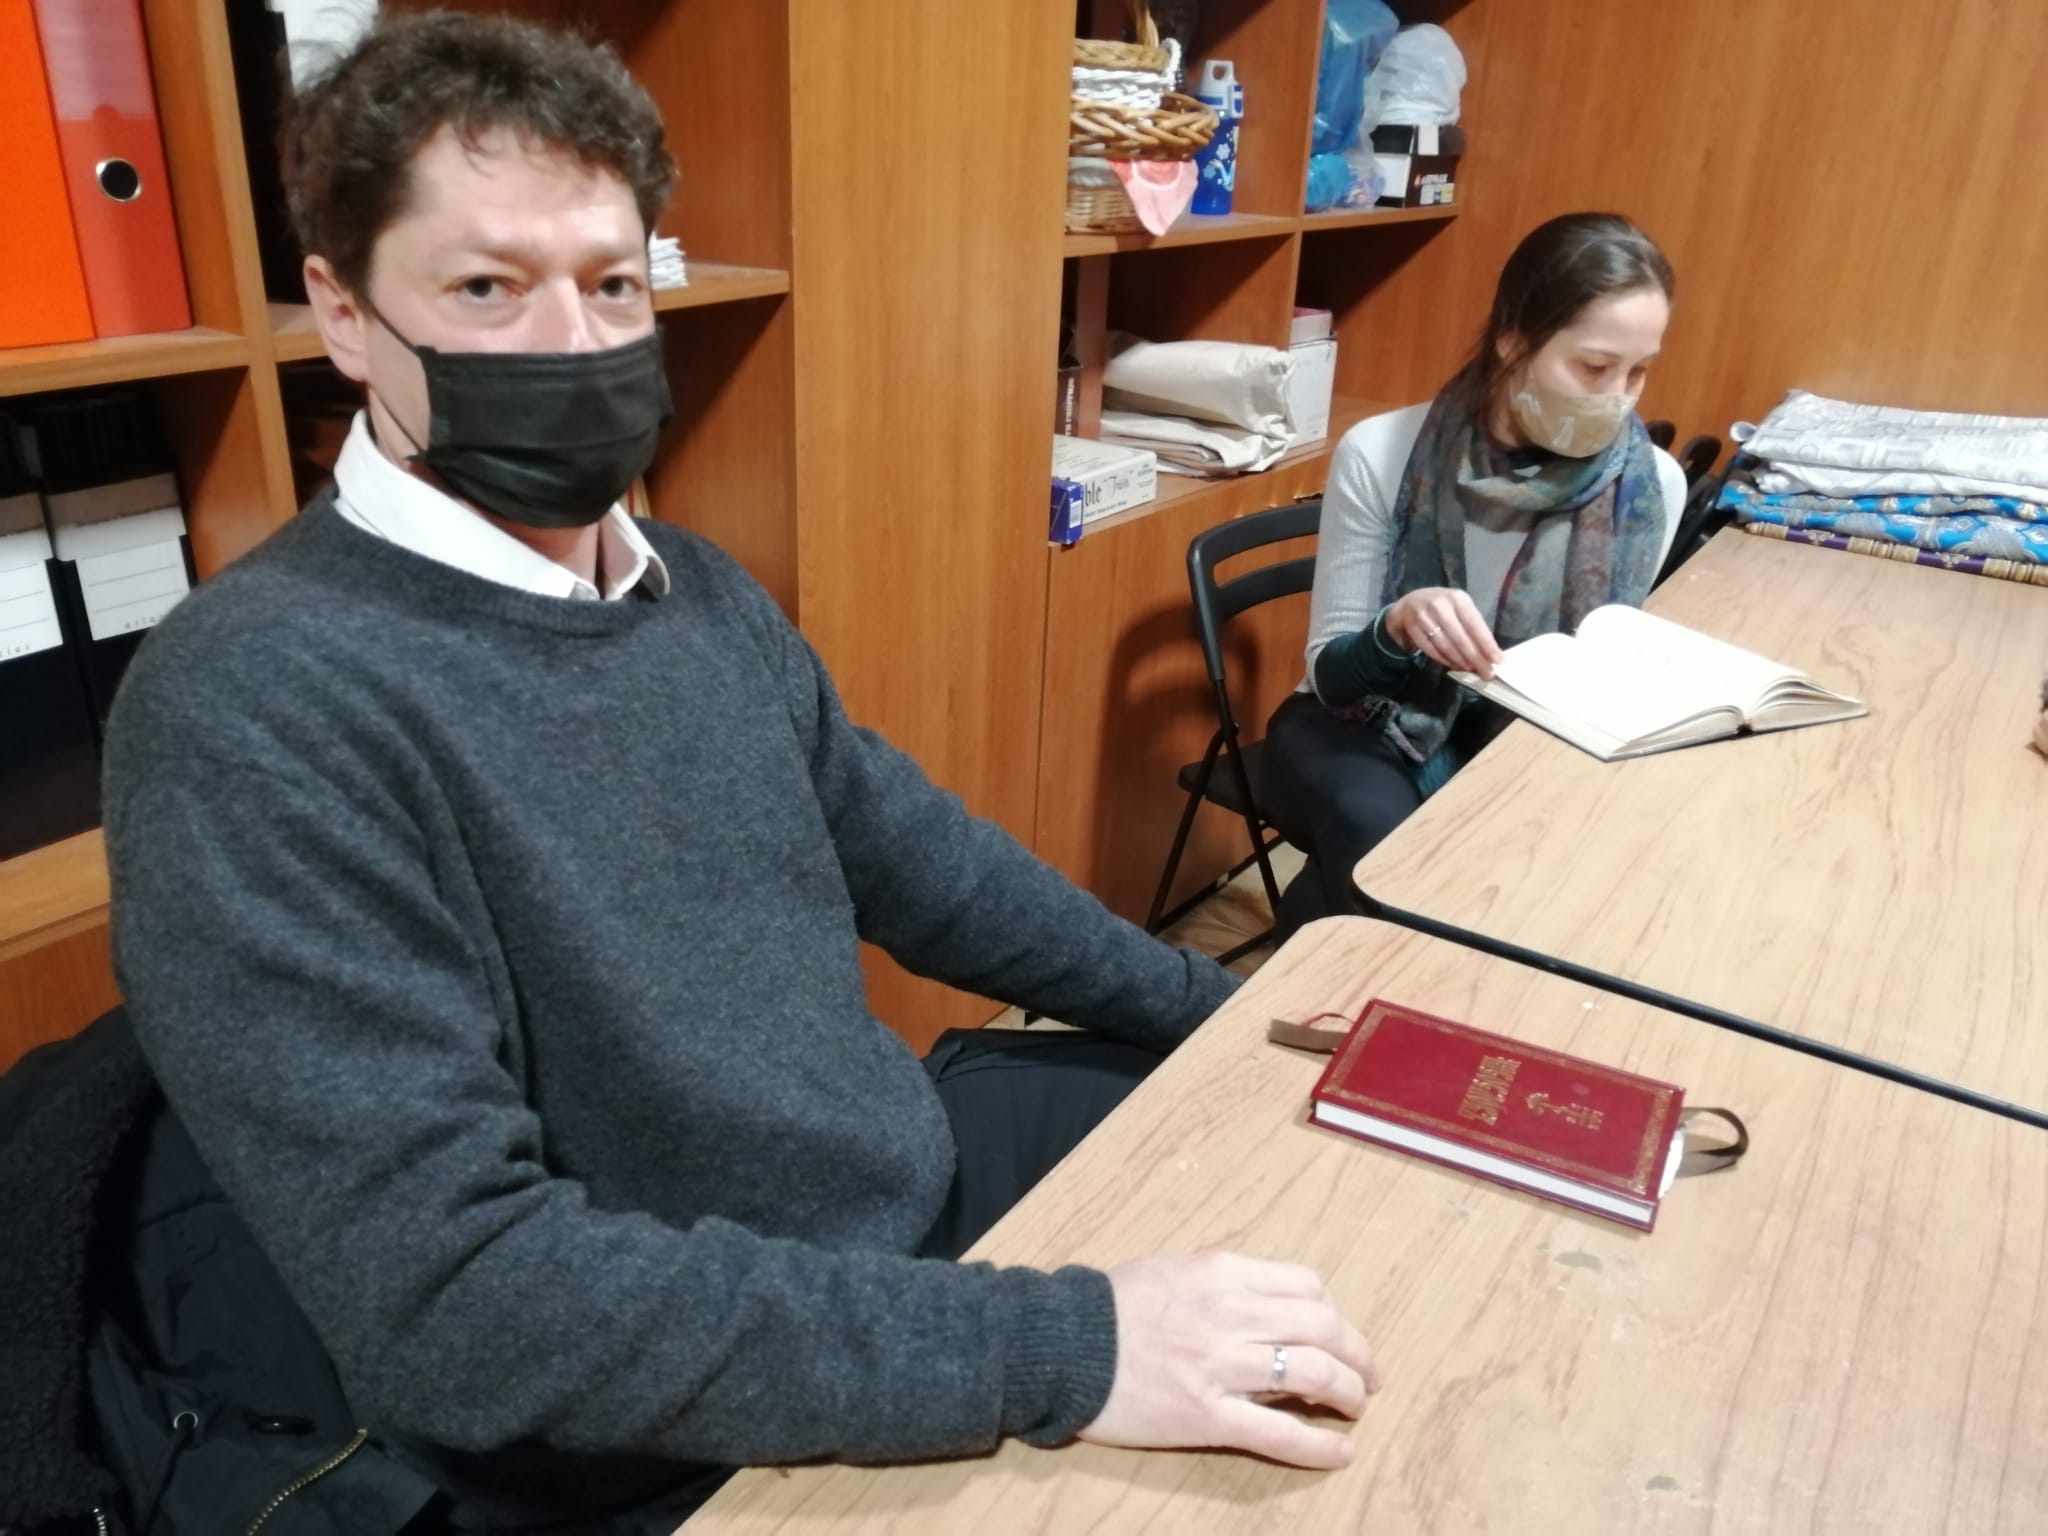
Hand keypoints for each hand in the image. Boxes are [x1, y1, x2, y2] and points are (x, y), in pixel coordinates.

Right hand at [1080, 1251, 1381, 1468]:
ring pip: (1313, 1374)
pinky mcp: (1206, 1415)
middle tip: (1368, 1376)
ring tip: (1357, 1409)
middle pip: (1324, 1327)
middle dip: (1358, 1353)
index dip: (1335, 1311)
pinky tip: (1341, 1452)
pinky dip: (1319, 1446)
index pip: (1306, 1285)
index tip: (1340, 1332)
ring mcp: (1220, 1366)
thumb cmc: (1112, 1305)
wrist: (1062, 1344)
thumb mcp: (1175, 1268)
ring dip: (1348, 1394)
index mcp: (1224, 1272)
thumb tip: (1272, 1298)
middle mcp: (1231, 1313)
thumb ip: (1226, 1280)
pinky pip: (1278, 1433)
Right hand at [1384, 587, 1504, 679]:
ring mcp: (1424, 617)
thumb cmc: (1443, 607)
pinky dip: (1444, 660)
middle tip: (1486, 673)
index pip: (1475, 624)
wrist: (1409, 604)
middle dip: (1475, 658)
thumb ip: (1473, 627)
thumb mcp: (1459, 608)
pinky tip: (1454, 665)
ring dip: (1460, 661)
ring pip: (1445, 646)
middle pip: (1460, 638)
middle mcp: (1440, 605)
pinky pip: (1431, 650)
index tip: (1497, 660)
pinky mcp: (1413, 629)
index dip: (1486, 644)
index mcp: (1457, 598)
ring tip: (1471, 669)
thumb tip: (1490, 653)